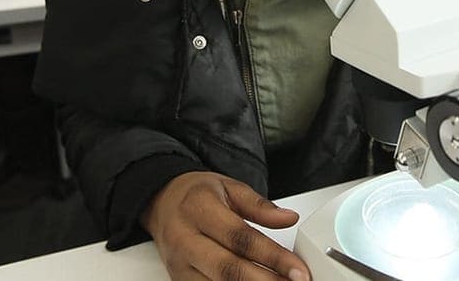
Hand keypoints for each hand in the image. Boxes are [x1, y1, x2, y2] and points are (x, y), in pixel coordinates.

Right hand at [142, 171, 310, 280]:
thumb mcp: (229, 187)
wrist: (161, 202)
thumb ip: (260, 206)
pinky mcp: (179, 280)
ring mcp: (180, 265)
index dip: (273, 257)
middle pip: (229, 270)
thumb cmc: (195, 195)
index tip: (298, 269)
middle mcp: (185, 240)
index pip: (241, 238)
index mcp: (199, 210)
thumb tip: (288, 218)